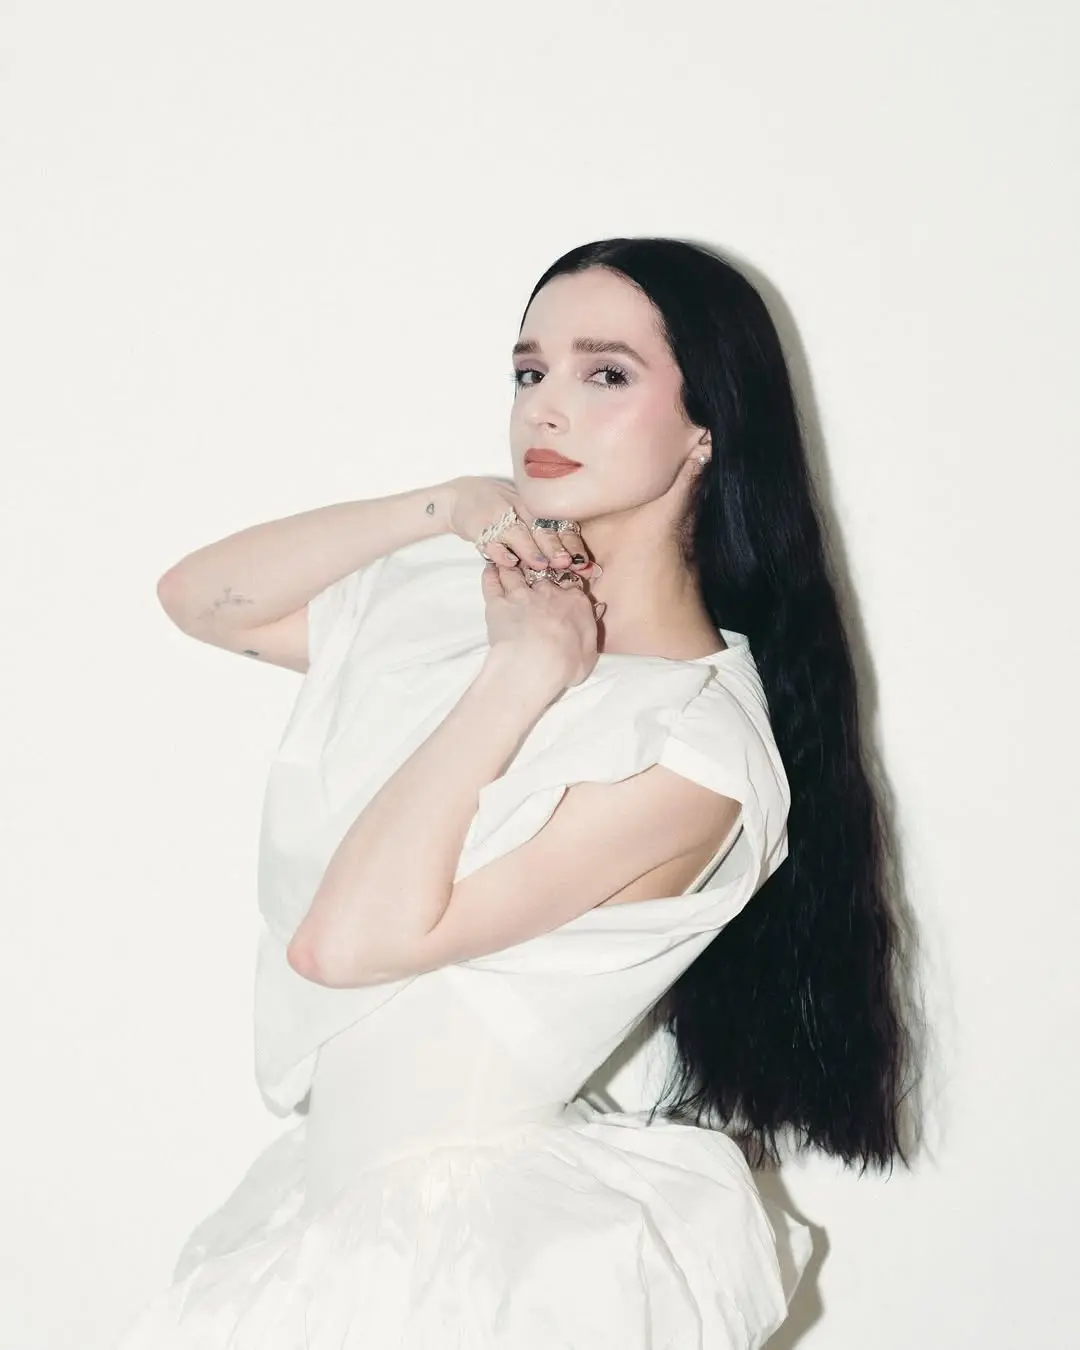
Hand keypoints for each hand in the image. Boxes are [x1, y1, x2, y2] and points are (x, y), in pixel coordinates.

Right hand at [443, 475, 600, 577]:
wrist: (462, 496)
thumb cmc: (500, 508)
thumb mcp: (525, 513)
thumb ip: (546, 534)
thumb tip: (573, 561)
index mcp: (535, 508)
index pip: (558, 525)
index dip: (572, 544)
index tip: (584, 562)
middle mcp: (520, 510)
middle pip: (541, 530)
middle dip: (556, 548)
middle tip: (567, 563)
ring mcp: (499, 517)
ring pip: (518, 535)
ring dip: (530, 550)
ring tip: (542, 565)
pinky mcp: (479, 527)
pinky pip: (491, 541)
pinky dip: (499, 552)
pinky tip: (509, 562)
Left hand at [480, 562, 606, 688]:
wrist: (536, 663)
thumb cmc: (567, 663)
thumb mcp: (590, 652)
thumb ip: (591, 628)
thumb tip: (596, 611)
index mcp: (575, 602)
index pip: (572, 585)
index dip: (566, 587)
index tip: (563, 591)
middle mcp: (549, 592)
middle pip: (542, 574)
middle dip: (538, 573)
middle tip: (533, 576)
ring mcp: (521, 595)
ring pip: (515, 573)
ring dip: (511, 569)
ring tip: (507, 566)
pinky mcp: (498, 603)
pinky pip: (492, 583)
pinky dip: (490, 576)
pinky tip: (490, 571)